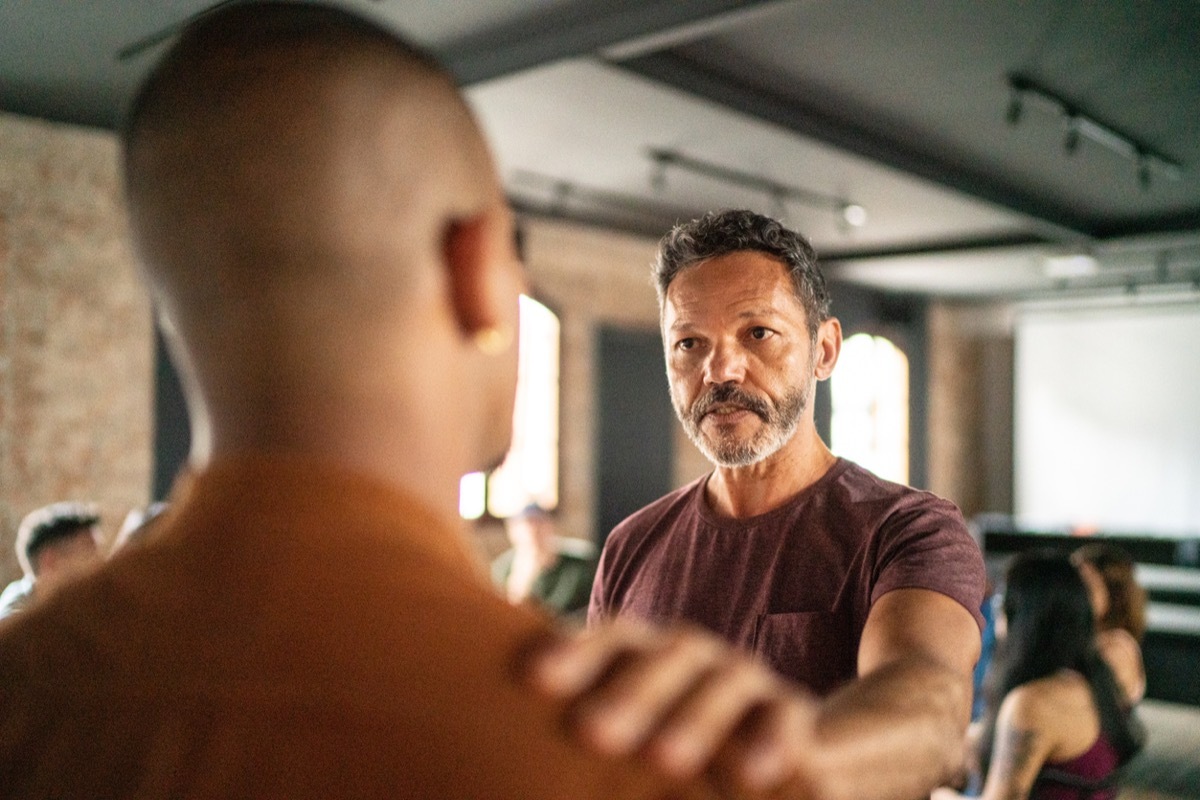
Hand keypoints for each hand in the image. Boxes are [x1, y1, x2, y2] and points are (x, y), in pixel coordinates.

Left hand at [521, 617, 821, 796]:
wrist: (766, 736)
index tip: (530, 679)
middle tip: (588, 734)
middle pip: (660, 657)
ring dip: (692, 719)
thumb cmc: (665, 730)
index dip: (572, 654)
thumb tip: (492, 736)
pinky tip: (752, 775)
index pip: (607, 641)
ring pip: (722, 682)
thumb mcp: (624, 724)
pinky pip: (784, 718)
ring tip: (662, 760)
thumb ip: (581, 714)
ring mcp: (742, 678)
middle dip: (626, 693)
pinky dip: (771, 742)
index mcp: (642, 652)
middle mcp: (690, 654)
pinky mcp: (791, 711)